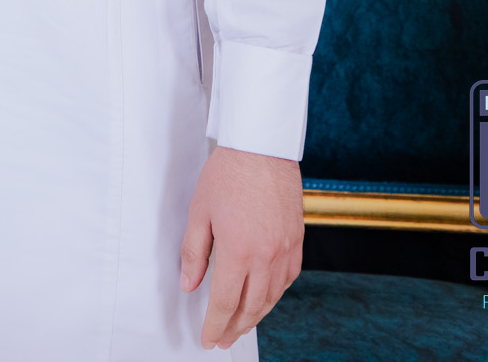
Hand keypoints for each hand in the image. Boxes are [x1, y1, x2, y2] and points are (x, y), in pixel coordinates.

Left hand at [179, 146, 303, 348]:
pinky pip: (287, 279)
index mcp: (240, 251)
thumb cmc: (227, 174)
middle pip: (251, 307)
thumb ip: (194, 253)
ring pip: (272, 297)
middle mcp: (267, 256)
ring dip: (255, 316)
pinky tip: (264, 299)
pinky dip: (274, 295)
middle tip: (222, 340)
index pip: (226, 302)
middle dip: (234, 328)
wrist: (262, 147)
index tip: (208, 339)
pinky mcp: (298, 240)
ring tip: (240, 326)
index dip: (215, 325)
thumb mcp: (199, 212)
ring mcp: (286, 249)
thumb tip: (189, 285)